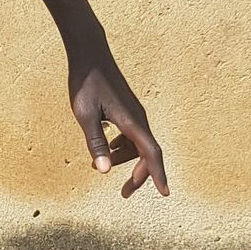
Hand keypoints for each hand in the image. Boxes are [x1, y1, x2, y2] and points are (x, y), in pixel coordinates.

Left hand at [68, 44, 168, 198]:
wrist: (90, 55)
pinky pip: (131, 135)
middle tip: (124, 194)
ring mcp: (134, 114)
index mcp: (132, 122)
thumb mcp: (85, 116)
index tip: (164, 193)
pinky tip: (105, 147)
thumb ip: (96, 143)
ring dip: (124, 159)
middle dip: (138, 175)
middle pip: (147, 154)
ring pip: (137, 145)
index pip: (151, 154)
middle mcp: (138, 119)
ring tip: (97, 166)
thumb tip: (104, 171)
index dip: (158, 175)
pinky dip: (121, 146)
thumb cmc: (86, 84)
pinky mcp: (127, 110)